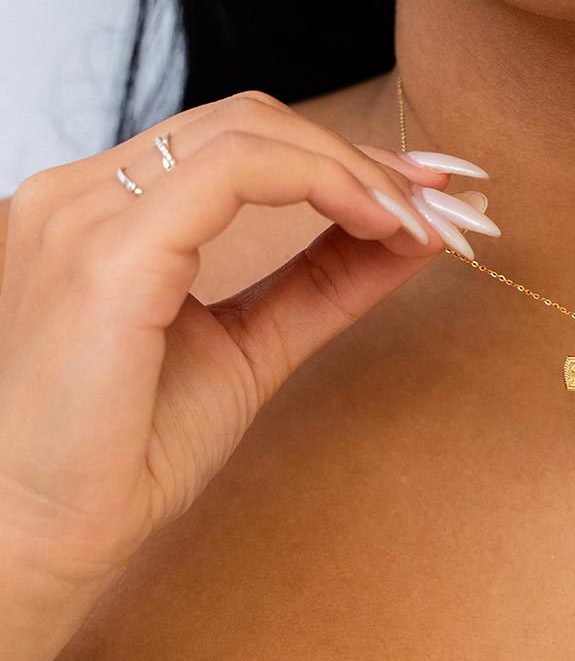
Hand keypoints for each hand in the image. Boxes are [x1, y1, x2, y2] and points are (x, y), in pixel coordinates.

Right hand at [0, 89, 498, 591]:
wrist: (42, 535)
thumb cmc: (125, 454)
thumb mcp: (250, 348)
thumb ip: (321, 283)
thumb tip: (406, 234)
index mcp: (104, 215)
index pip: (239, 147)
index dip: (342, 160)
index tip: (424, 195)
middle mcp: (83, 195)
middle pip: (251, 124)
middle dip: (365, 157)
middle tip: (446, 202)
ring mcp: (84, 212)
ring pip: (250, 133)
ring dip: (359, 171)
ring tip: (424, 222)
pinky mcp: (105, 251)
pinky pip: (236, 173)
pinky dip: (328, 185)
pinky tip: (384, 225)